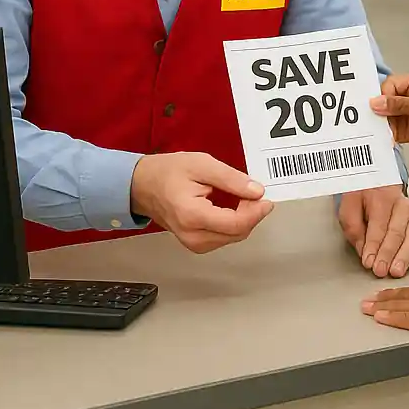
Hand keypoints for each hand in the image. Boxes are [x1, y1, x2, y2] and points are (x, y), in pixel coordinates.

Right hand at [130, 151, 272, 253]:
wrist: (143, 185)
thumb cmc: (168, 172)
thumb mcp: (202, 164)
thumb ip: (231, 179)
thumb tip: (256, 191)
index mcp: (193, 216)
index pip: (235, 224)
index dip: (256, 212)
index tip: (266, 199)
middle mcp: (192, 235)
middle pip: (236, 233)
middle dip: (252, 214)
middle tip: (254, 192)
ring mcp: (192, 243)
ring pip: (232, 238)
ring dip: (244, 220)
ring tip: (244, 198)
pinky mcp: (194, 243)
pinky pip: (223, 238)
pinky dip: (234, 224)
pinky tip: (234, 208)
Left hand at [337, 185, 408, 277]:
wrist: (378, 187)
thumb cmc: (364, 200)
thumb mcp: (349, 208)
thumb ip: (353, 228)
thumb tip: (363, 250)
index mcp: (382, 197)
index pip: (379, 225)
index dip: (373, 245)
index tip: (367, 262)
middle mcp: (402, 204)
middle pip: (397, 231)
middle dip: (388, 253)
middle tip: (380, 270)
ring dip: (405, 255)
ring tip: (397, 271)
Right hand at [370, 72, 408, 166]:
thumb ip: (401, 105)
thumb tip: (375, 102)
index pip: (393, 85)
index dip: (382, 95)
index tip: (373, 108)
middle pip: (387, 100)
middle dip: (377, 110)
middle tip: (364, 121)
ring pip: (388, 117)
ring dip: (379, 124)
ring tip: (367, 133)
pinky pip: (393, 131)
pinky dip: (385, 136)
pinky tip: (377, 141)